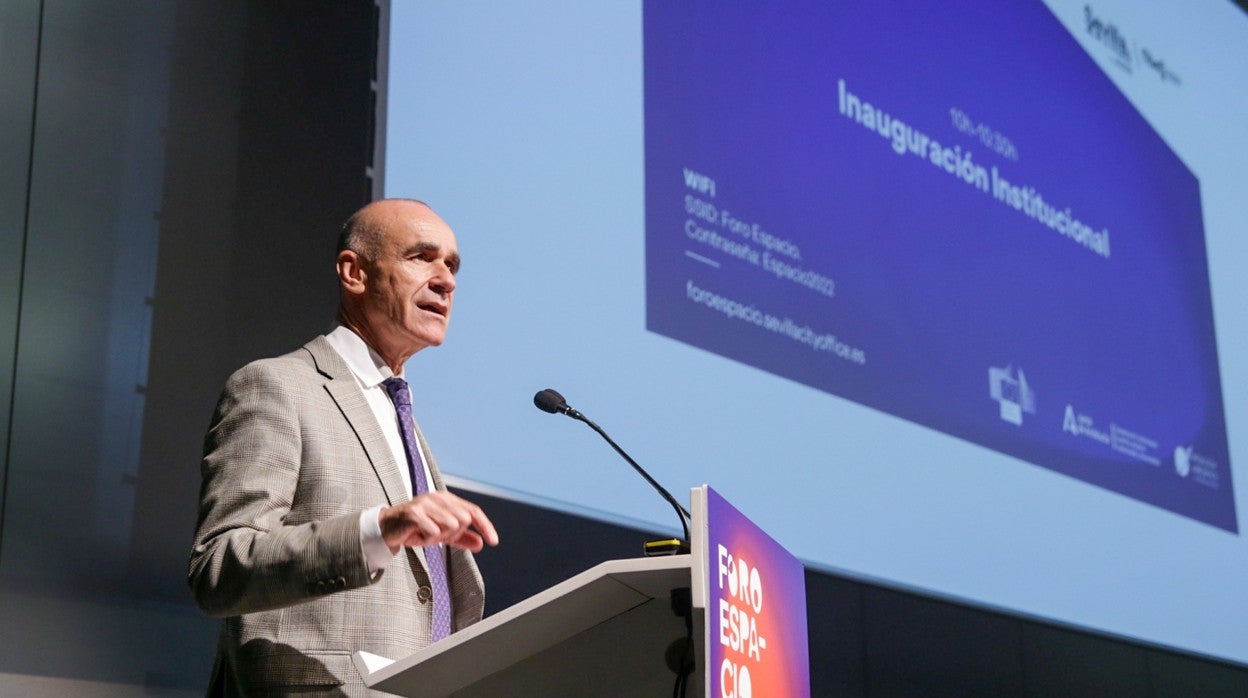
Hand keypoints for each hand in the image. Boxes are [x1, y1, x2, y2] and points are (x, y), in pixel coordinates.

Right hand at [379, 491, 498, 553]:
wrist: (387, 529)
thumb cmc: (415, 528)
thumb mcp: (441, 534)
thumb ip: (461, 538)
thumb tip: (481, 543)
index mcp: (447, 499)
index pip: (473, 511)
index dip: (486, 526)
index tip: (494, 542)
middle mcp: (438, 497)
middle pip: (463, 520)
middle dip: (451, 534)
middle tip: (433, 536)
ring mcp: (426, 503)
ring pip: (450, 526)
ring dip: (438, 537)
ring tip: (424, 535)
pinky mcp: (414, 512)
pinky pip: (434, 531)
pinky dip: (427, 539)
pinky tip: (417, 536)